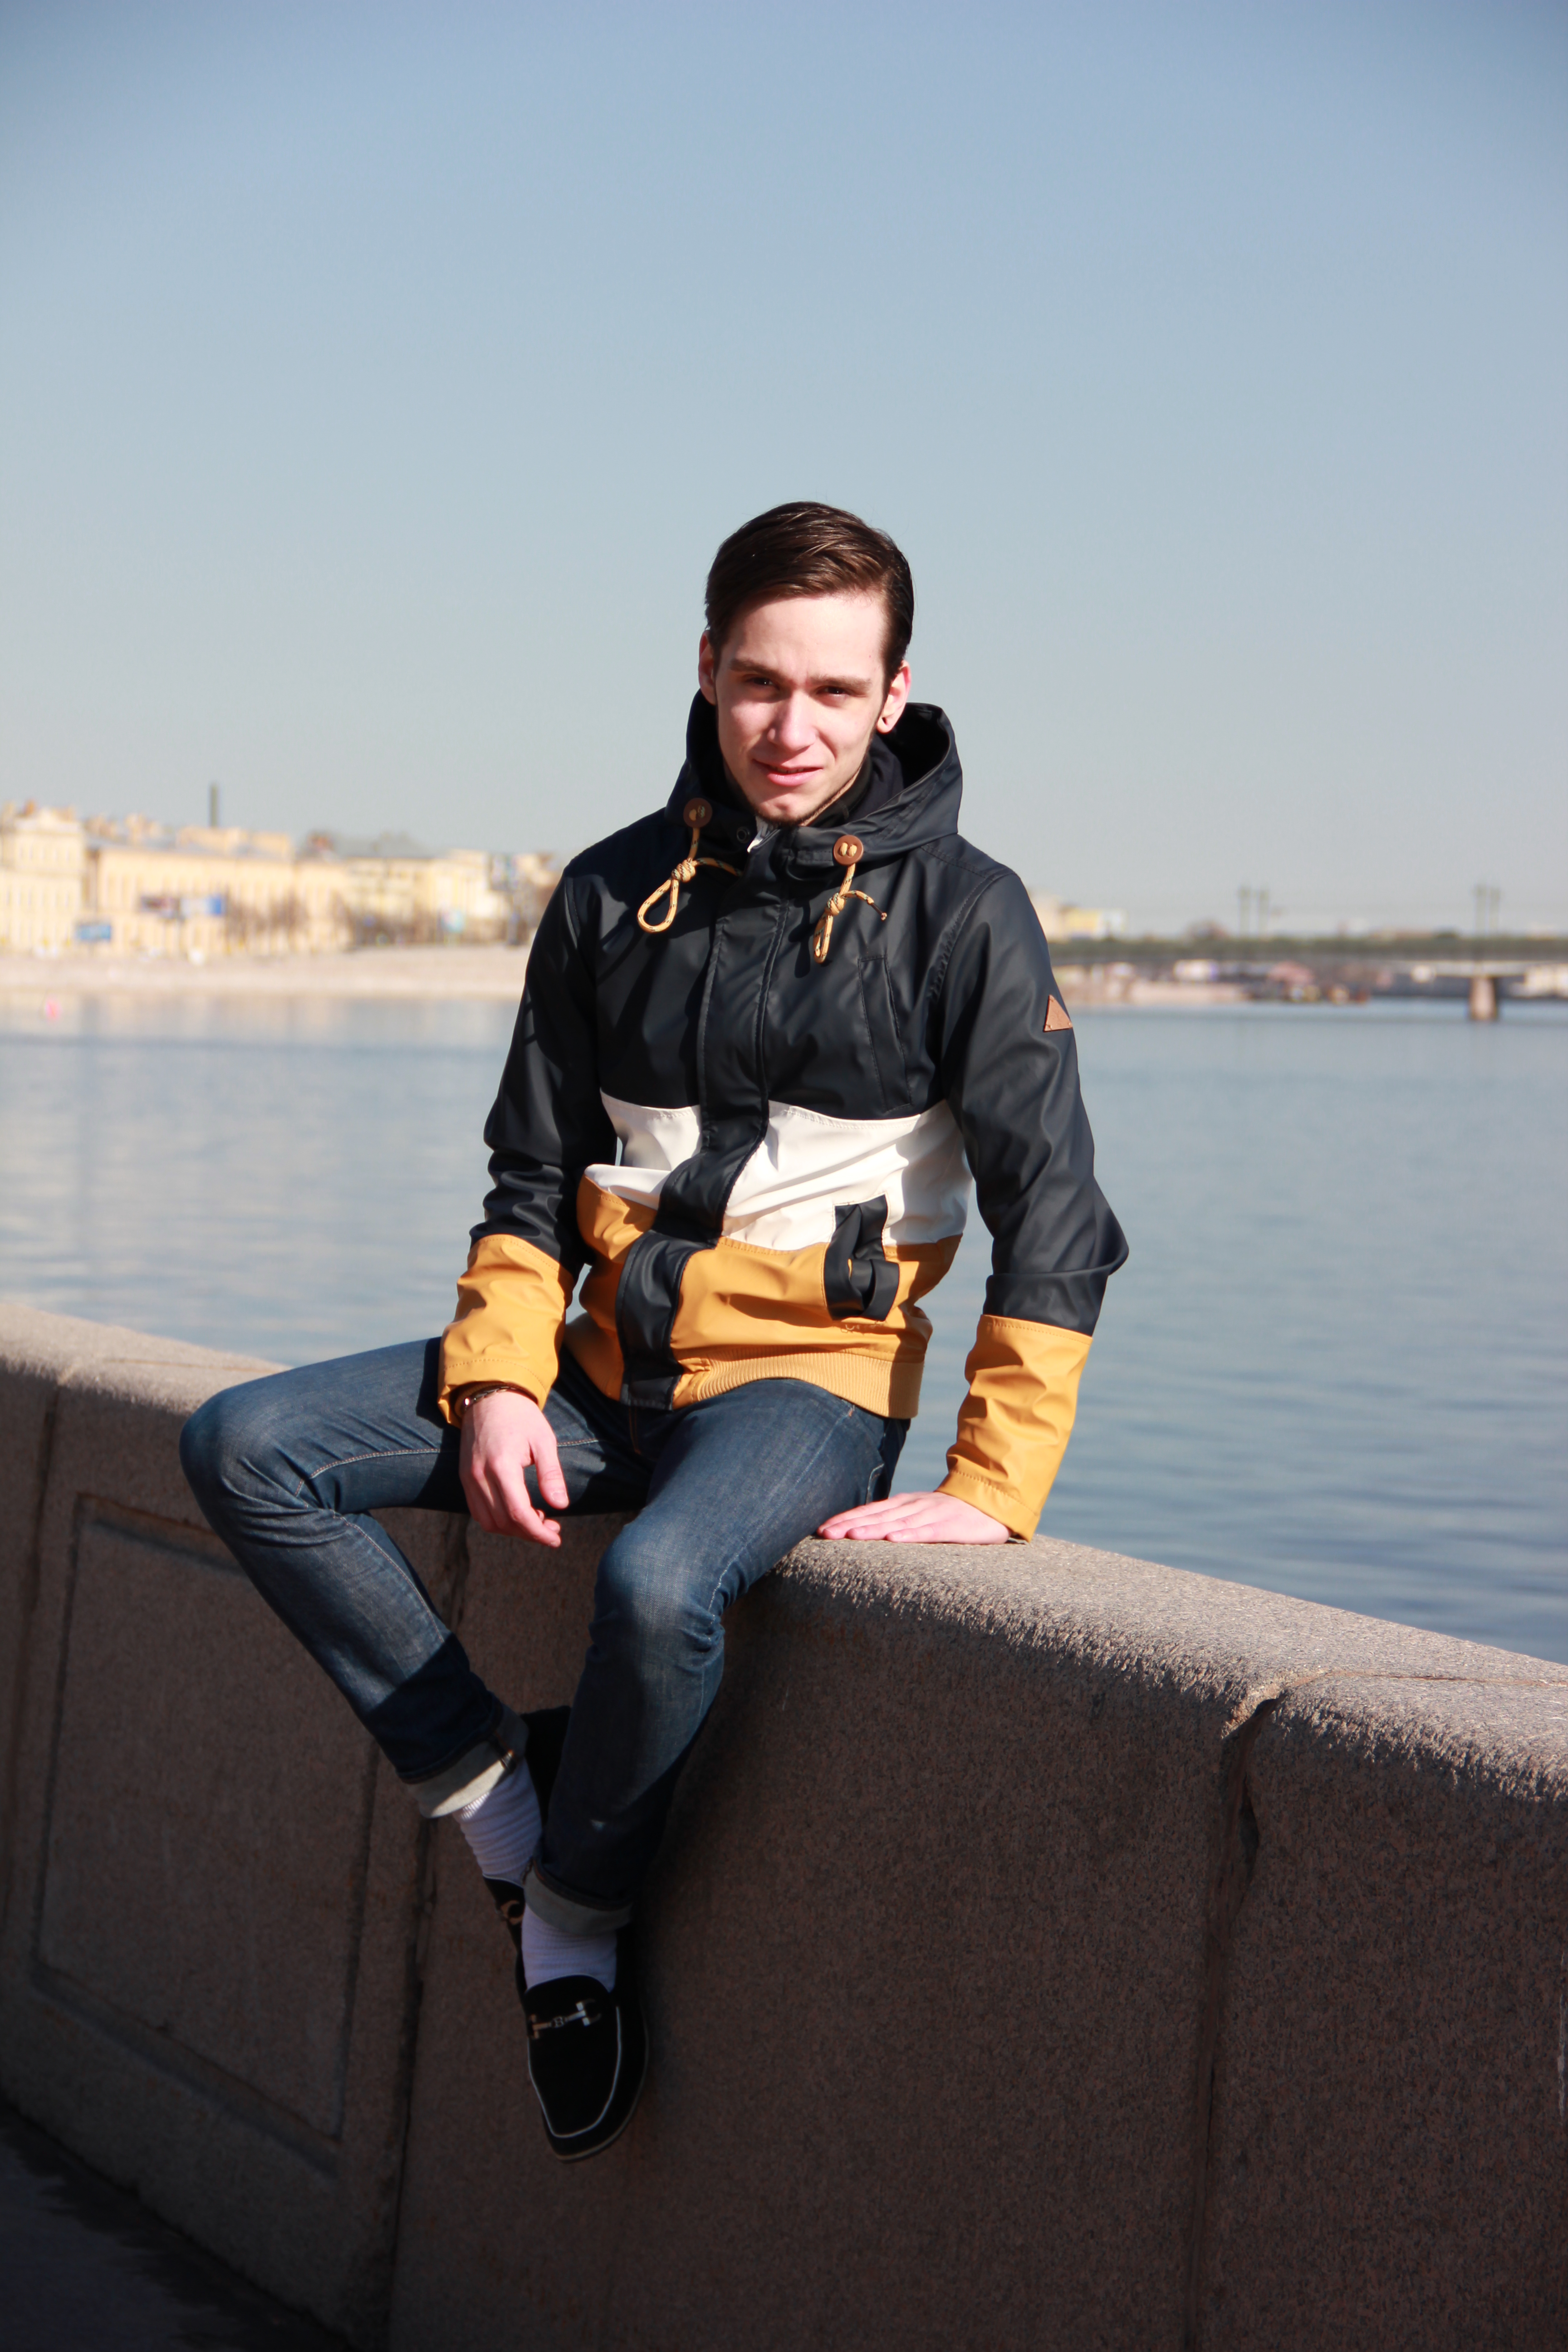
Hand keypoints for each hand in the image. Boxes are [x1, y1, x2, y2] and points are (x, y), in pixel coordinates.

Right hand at [460, 1389, 567, 1545]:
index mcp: (501, 1466)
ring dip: (512, 1529)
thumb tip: (560, 1506)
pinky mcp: (464, 1477)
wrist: (490, 1395)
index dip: (538, 1533)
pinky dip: (497, 1519)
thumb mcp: (543, 1441)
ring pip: (488, 1521)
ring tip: (536, 1521)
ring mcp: (468, 1478)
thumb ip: (551, 1475)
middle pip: (503, 1522)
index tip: (556, 1538)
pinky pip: (477, 1510)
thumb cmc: (521, 1416)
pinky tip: (516, 1512)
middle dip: (529, 1533)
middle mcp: (479, 1476)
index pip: (518, 1513)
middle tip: (552, 1529)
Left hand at [816, 1491, 1011, 1544]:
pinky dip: (910, 1535)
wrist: (992, 1502)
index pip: (869, 1511)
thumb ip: (896, 1521)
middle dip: (849, 1524)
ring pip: (897, 1523)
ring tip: (850, 1536)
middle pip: (876, 1516)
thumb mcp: (919, 1514)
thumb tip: (866, 1532)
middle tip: (824, 1534)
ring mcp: (931, 1515)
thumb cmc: (951, 1513)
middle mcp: (912, 1507)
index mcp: (903, 1505)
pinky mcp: (950, 1526)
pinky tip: (893, 1540)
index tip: (821, 1530)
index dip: (845, 1519)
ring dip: (873, 1529)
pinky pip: (927, 1531)